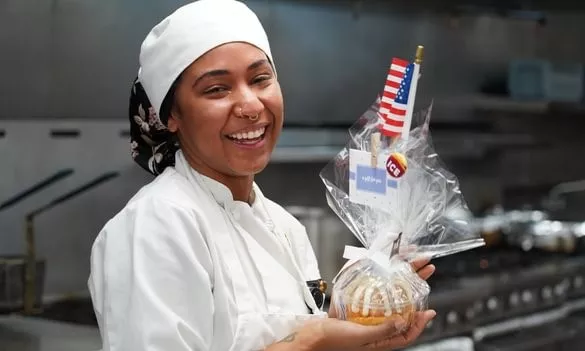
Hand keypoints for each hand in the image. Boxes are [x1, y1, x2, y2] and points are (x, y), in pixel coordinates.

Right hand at [316, 257, 435, 349]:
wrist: (311, 335)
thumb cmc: (333, 341)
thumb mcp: (361, 337)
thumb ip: (382, 330)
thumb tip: (403, 320)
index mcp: (380, 338)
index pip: (407, 332)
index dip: (421, 322)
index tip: (430, 310)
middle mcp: (376, 325)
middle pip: (401, 305)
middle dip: (415, 286)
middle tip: (426, 269)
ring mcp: (366, 314)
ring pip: (388, 294)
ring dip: (400, 277)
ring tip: (409, 262)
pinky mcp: (354, 304)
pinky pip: (369, 290)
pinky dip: (376, 277)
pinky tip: (383, 267)